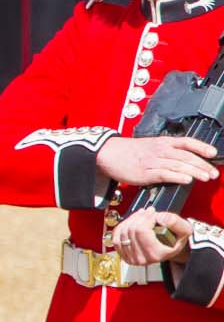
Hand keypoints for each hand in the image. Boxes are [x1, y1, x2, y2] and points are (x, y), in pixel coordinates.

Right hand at [96, 135, 220, 187]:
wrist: (108, 154)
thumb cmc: (128, 152)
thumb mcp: (150, 146)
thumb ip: (166, 152)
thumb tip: (182, 162)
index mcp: (162, 142)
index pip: (187, 142)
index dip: (201, 147)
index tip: (213, 153)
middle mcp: (160, 150)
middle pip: (186, 156)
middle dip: (203, 164)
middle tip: (214, 173)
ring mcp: (152, 161)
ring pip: (179, 165)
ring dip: (195, 171)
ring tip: (206, 177)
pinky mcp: (145, 173)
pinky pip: (165, 174)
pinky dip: (177, 176)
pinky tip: (187, 180)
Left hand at [114, 208, 193, 266]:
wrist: (170, 248)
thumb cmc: (176, 240)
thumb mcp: (184, 229)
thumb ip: (174, 221)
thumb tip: (159, 217)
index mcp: (155, 254)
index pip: (141, 230)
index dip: (147, 218)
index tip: (154, 213)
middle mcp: (141, 258)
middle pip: (131, 230)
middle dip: (140, 217)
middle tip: (148, 212)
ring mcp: (131, 258)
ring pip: (122, 232)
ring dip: (131, 220)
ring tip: (141, 216)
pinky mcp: (124, 255)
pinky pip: (115, 237)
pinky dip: (122, 227)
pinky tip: (131, 223)